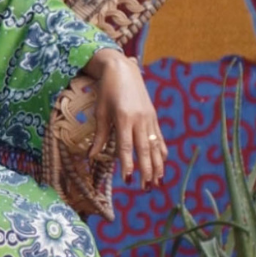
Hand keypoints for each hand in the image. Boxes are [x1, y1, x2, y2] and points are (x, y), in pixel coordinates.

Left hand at [85, 50, 166, 187]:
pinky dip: (161, 151)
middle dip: (145, 169)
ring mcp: (149, 118)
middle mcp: (139, 119)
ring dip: (157, 164)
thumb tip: (92, 156)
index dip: (127, 163)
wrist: (122, 69)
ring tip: (157, 182)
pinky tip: (163, 163)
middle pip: (144, 149)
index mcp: (124, 118)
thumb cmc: (107, 90)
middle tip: (145, 187)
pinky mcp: (154, 116)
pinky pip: (159, 136)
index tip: (128, 179)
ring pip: (155, 145)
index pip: (126, 145)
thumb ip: (100, 135)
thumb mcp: (100, 111)